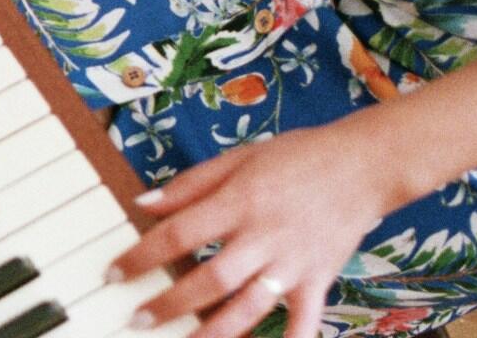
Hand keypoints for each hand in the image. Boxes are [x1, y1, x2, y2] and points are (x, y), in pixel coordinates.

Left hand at [110, 125, 392, 337]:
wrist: (363, 164)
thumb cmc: (297, 156)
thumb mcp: (239, 157)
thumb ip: (190, 184)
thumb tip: (143, 203)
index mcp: (239, 200)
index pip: (179, 233)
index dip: (141, 255)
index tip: (113, 273)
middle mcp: (263, 235)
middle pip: (209, 279)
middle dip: (169, 304)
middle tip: (135, 319)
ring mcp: (292, 263)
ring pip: (248, 308)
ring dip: (211, 333)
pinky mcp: (319, 281)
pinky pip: (303, 323)